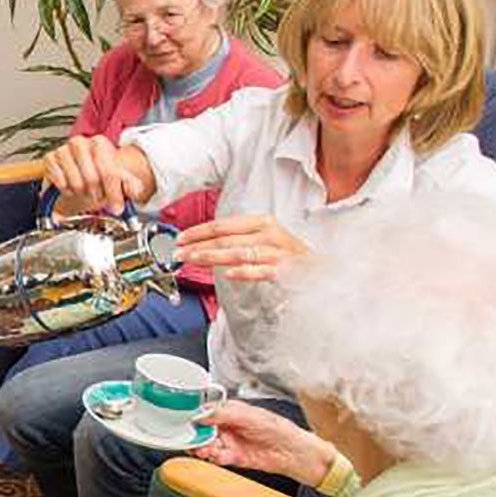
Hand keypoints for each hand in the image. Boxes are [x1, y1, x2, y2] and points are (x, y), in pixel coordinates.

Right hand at [41, 135, 146, 214]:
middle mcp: (80, 143)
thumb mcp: (119, 177)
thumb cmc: (99, 172)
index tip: (117, 207)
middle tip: (99, 198)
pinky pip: (59, 181)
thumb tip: (136, 191)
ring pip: (74, 182)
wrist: (82, 168)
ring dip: (81, 192)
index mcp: (99, 143)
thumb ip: (131, 184)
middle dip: (97, 194)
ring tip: (85, 190)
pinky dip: (65, 189)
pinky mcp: (50, 160)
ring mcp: (63, 150)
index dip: (114, 193)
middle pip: (92, 178)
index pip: (108, 171)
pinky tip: (71, 187)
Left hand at [173, 213, 307, 281]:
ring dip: (212, 257)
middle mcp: (269, 234)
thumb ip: (235, 238)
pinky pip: (261, 270)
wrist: (317, 268)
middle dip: (198, 246)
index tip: (180, 239)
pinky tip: (228, 274)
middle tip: (179, 253)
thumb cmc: (284, 252)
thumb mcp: (261, 237)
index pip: (223, 225)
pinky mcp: (285, 271)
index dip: (198, 231)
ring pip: (238, 253)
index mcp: (261, 222)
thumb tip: (203, 242)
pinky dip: (244, 272)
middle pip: (226, 239)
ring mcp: (277, 252)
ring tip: (193, 260)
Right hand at [191, 400, 334, 485]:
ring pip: (206, 443)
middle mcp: (228, 426)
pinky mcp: (232, 457)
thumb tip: (202, 413)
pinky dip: (212, 456)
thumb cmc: (280, 430)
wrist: (295, 454)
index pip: (206, 410)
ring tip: (202, 448)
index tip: (186, 418)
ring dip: (201, 446)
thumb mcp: (251, 416)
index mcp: (231, 411)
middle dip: (195, 432)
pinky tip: (214, 455)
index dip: (195, 414)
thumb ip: (224, 414)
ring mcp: (229, 442)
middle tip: (191, 436)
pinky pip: (215, 456)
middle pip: (202, 428)